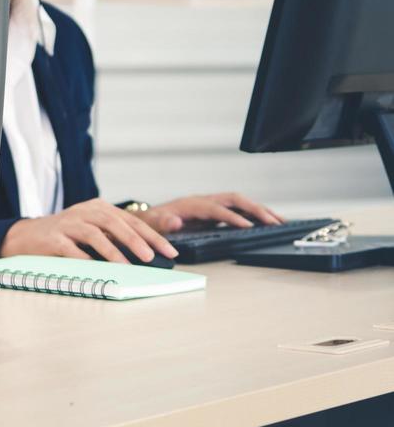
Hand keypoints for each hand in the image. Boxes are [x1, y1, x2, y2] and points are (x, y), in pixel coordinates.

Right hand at [0, 198, 176, 263]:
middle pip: (114, 223)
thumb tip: (149, 254)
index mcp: (98, 208)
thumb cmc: (66, 236)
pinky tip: (96, 269)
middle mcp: (84, 212)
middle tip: (151, 257)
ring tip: (128, 266)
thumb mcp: (93, 230)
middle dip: (136, 240)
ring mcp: (67, 223)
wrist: (26, 237)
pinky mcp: (52, 238)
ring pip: (94, 234)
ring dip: (113, 251)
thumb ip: (116, 237)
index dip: (152, 235)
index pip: (131, 220)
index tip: (170, 252)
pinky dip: (85, 259)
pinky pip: (71, 249)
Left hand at [137, 193, 283, 233]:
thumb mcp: (152, 224)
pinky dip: (254, 214)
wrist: (146, 218)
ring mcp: (210, 204)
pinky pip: (238, 209)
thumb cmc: (150, 223)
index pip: (216, 209)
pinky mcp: (214, 211)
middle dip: (255, 209)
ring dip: (259, 210)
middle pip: (234, 199)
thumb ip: (162, 223)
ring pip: (239, 202)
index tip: (248, 226)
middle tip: (274, 222)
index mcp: (190, 205)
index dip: (232, 217)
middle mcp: (203, 201)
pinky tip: (267, 221)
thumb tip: (174, 221)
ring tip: (280, 221)